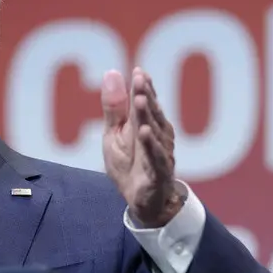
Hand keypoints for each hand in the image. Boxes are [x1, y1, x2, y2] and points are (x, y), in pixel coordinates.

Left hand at [101, 67, 180, 227]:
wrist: (141, 201)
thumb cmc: (129, 164)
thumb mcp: (114, 134)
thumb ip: (114, 107)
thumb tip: (112, 72)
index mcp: (147, 123)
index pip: (145, 101)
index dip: (143, 87)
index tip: (138, 71)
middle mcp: (158, 135)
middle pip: (151, 113)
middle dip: (146, 95)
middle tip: (140, 79)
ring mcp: (160, 153)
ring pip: (154, 131)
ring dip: (148, 116)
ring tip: (141, 100)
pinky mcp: (158, 172)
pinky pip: (155, 157)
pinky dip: (150, 145)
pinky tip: (144, 132)